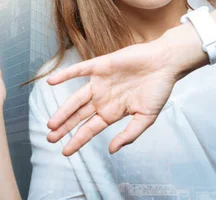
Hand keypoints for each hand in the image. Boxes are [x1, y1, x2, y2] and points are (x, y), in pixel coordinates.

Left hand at [45, 36, 186, 155]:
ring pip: (76, 98)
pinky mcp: (101, 65)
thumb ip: (129, 135)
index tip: (65, 152)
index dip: (77, 140)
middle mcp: (103, 98)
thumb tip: (112, 150)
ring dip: (63, 110)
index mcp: (112, 111)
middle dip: (64, 127)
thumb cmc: (159, 89)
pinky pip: (79, 70)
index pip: (90, 129)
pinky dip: (64, 75)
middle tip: (49, 139)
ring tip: (50, 123)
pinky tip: (51, 81)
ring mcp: (100, 82)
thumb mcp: (146, 118)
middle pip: (78, 116)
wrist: (166, 63)